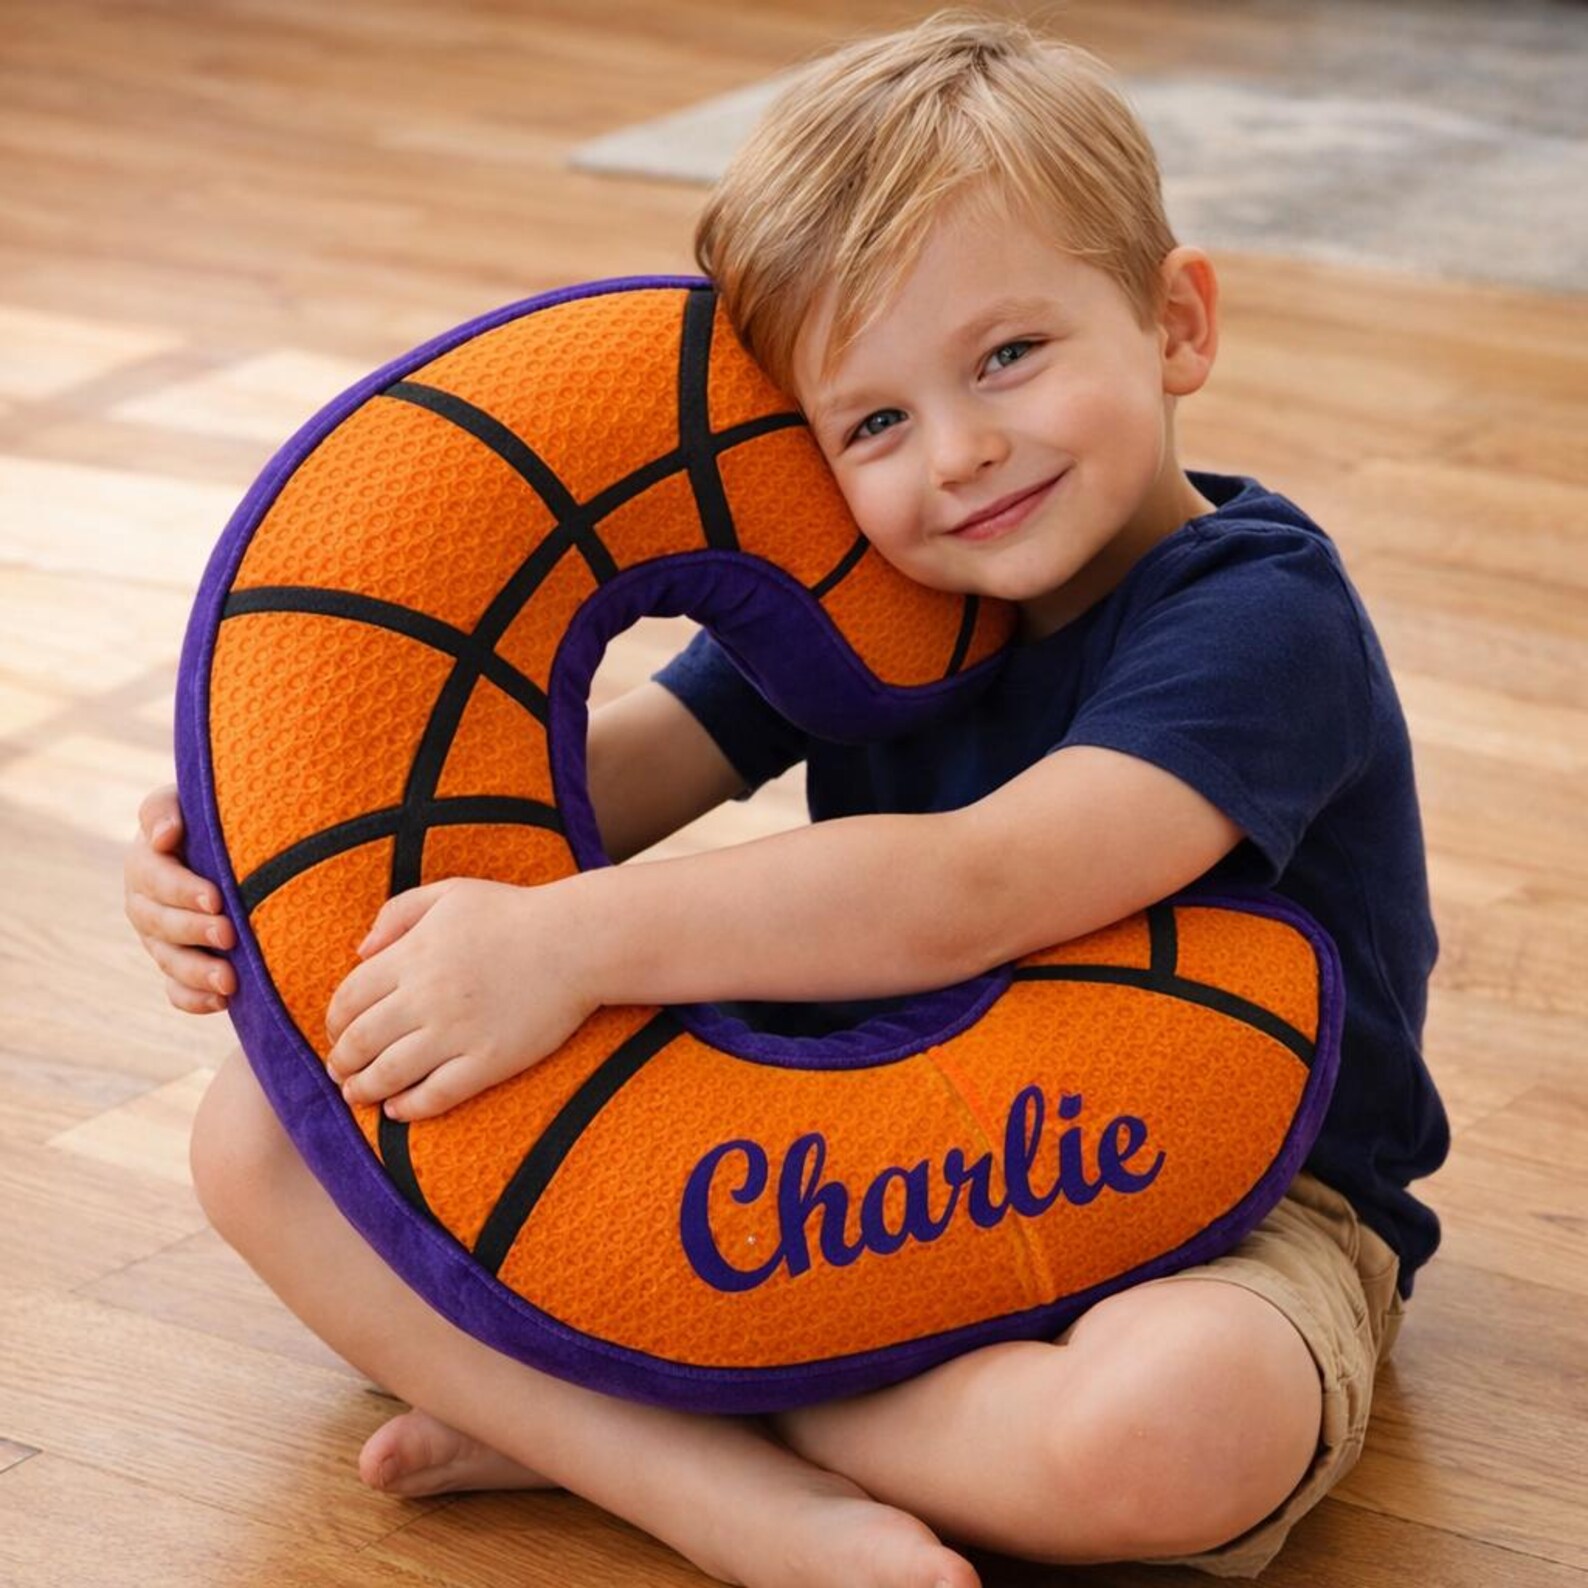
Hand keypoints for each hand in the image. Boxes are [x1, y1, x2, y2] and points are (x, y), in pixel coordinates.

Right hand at [123, 783, 235, 1014]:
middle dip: (194, 931)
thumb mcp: (189, 803)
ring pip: (168, 959)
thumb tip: (163, 835)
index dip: (181, 890)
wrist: (237, 850)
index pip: (154, 877)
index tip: (216, 898)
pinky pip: (176, 990)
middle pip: (159, 923)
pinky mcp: (177, 966)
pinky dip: (194, 998)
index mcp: (146, 863)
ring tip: (229, 980)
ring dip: (196, 971)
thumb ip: (166, 809)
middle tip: (229, 934)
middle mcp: (146, 903)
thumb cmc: (213, 819)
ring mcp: (160, 938)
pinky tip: (222, 1001)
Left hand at [324, 876, 600, 1120]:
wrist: (577, 941)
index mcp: (412, 955)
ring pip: (388, 1074)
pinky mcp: (488, 1060)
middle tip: (340, 1072)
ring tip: (357, 1095)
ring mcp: (457, 1032)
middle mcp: (426, 997)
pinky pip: (436, 1094)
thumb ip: (397, 913)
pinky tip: (398, 1109)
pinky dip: (408, 1108)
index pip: (347, 999)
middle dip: (341, 1062)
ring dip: (363, 1090)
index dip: (333, 1023)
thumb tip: (359, 950)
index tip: (336, 1034)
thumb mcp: (450, 893)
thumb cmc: (514, 913)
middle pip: (360, 1041)